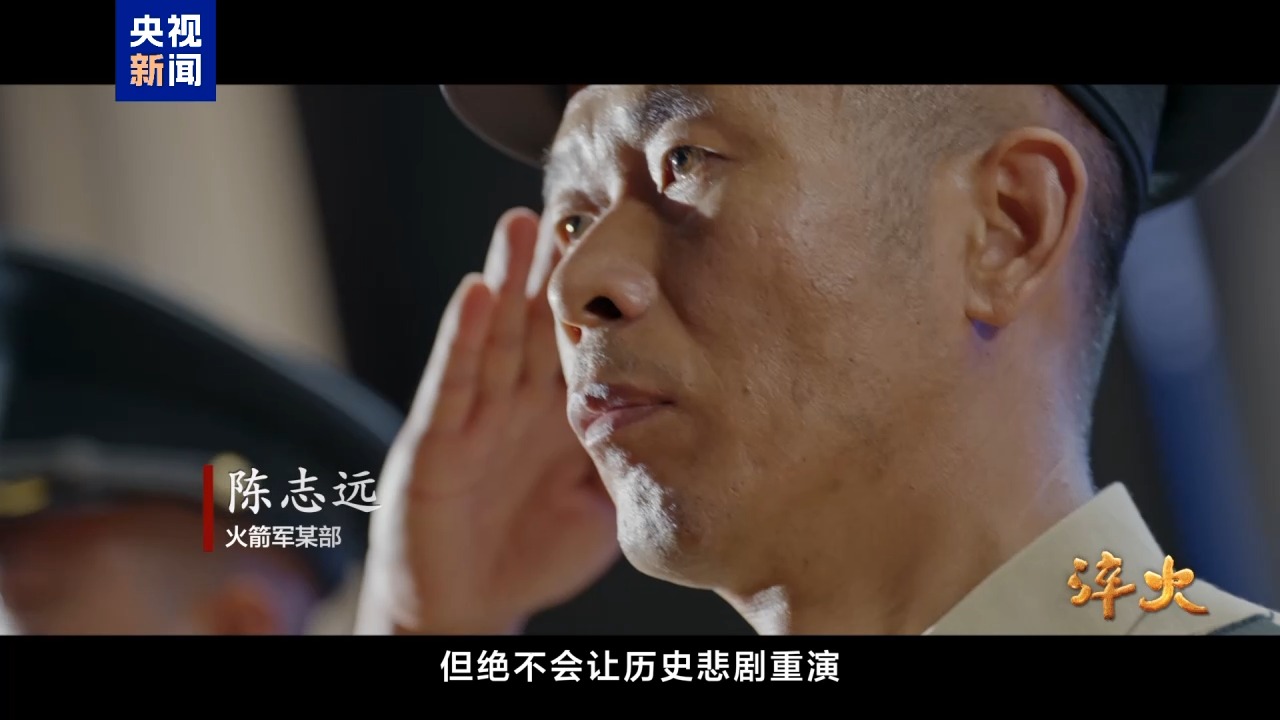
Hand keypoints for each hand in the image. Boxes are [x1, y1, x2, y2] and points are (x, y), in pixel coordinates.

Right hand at [357, 208, 617, 633]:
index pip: (581, 343)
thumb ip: (629, 459)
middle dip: (553, 266)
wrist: (466, 609)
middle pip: (537, 323)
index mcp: (557, 415)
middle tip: (576, 206)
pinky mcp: (436, 443)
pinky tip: (477, 292)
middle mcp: (516, 406)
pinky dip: (463, 337)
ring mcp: (474, 418)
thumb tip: (685, 424)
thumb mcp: (601, 504)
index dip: (601, 296)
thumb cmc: (532, 554)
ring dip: (507, 280)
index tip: (630, 244)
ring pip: (494, 337)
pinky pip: (454, 383)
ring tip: (523, 224)